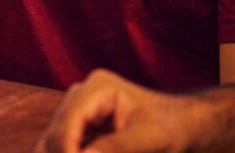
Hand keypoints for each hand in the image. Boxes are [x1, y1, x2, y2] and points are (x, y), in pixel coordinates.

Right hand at [36, 69, 195, 152]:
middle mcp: (81, 94)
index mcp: (98, 88)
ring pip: (52, 142)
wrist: (181, 125)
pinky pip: (63, 147)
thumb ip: (116, 148)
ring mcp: (78, 110)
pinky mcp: (80, 127)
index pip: (68, 122)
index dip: (66, 151)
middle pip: (55, 134)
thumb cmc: (171, 127)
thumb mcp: (149, 139)